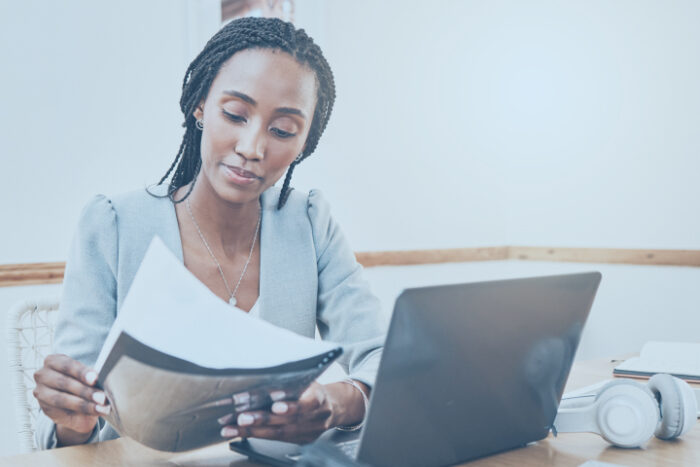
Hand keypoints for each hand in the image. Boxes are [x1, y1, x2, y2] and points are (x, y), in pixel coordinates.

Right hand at [33, 354, 109, 445]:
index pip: (67, 365)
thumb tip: (104, 379)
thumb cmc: (81, 382)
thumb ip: (90, 377)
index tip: (95, 379)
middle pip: (64, 382)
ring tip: (101, 406)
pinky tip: (96, 411)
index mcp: (53, 361)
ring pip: (62, 398)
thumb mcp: (85, 376)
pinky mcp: (44, 408)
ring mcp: (41, 392)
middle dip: (85, 390)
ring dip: (84, 403)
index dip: (82, 372)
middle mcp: (43, 375)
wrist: (74, 403)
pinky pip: (62, 411)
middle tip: (102, 397)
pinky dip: (82, 411)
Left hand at [219, 381, 339, 443]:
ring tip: (232, 428)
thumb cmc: (313, 389)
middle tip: (243, 416)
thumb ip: (291, 378)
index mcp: (319, 398)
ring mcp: (308, 431)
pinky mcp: (299, 440)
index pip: (307, 402)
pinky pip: (275, 440)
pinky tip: (238, 432)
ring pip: (279, 433)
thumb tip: (262, 367)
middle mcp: (316, 417)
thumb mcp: (307, 379)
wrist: (333, 407)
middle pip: (288, 420)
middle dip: (263, 419)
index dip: (292, 404)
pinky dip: (255, 435)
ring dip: (253, 430)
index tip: (275, 403)